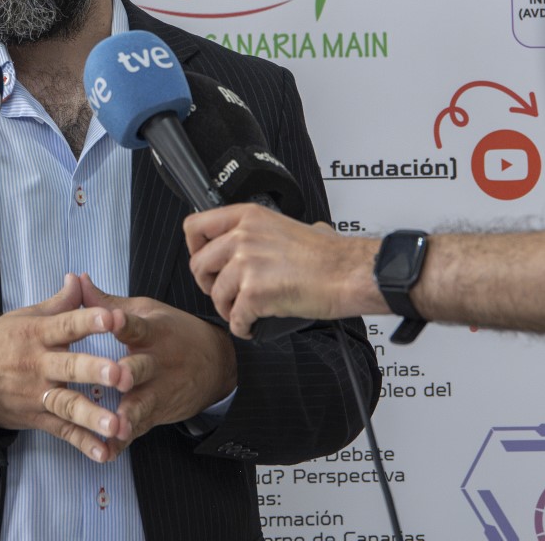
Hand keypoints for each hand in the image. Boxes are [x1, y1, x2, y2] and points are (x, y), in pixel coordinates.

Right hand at [0, 273, 126, 462]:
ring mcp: (37, 394)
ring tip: (118, 424)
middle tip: (121, 374)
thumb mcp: (26, 316)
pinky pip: (62, 432)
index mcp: (38, 334)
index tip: (113, 318)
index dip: (89, 321)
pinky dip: (83, 443)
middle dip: (95, 371)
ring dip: (93, 416)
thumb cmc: (3, 341)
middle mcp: (39, 364)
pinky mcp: (37, 418)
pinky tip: (105, 452)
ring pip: (67, 405)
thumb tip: (79, 279)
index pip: (66, 325)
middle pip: (69, 367)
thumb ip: (59, 302)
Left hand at [77, 274, 234, 448]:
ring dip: (128, 415)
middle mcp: (156, 362)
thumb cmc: (172, 332)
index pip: (136, 325)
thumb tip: (75, 279)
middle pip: (141, 367)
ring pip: (142, 404)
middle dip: (129, 373)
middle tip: (118, 378)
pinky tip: (106, 452)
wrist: (217, 364)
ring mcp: (158, 391)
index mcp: (152, 331)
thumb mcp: (145, 311)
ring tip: (115, 426)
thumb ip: (106, 301)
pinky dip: (122, 443)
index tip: (111, 319)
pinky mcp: (156, 414)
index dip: (123, 322)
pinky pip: (138, 430)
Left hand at [183, 204, 377, 336]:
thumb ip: (271, 230)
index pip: (195, 226)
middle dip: (208, 284)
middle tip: (223, 292)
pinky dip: (242, 327)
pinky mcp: (254, 292)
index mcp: (248, 217)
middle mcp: (243, 237)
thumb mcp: (294, 225)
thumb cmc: (331, 255)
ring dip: (227, 308)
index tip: (204, 260)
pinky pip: (234, 318)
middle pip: (198, 265)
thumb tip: (271, 237)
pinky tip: (253, 326)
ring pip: (215, 294)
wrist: (349, 274)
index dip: (194, 248)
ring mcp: (246, 264)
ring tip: (243, 312)